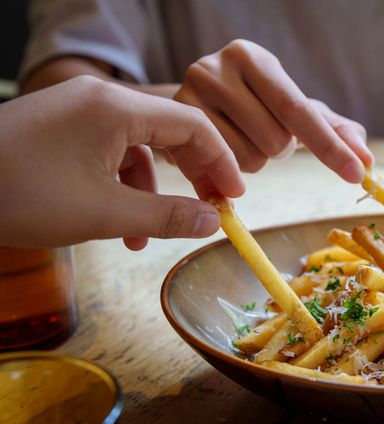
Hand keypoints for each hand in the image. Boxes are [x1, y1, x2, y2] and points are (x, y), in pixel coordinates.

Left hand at [0, 76, 244, 248]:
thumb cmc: (19, 194)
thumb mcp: (103, 213)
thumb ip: (167, 216)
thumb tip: (213, 223)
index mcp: (116, 109)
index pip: (192, 125)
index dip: (222, 162)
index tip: (235, 197)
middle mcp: (100, 101)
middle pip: (169, 133)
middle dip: (192, 177)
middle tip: (210, 212)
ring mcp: (78, 113)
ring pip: (138, 149)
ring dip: (152, 192)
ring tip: (149, 235)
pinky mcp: (61, 130)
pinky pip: (108, 154)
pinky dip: (121, 188)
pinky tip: (119, 224)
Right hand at [174, 39, 372, 181]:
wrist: (189, 109)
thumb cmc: (253, 107)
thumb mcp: (293, 112)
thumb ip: (334, 131)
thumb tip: (367, 161)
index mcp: (254, 58)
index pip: (299, 110)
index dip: (331, 147)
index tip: (357, 173)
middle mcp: (218, 68)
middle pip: (275, 141)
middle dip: (279, 150)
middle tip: (262, 135)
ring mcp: (190, 95)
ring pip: (248, 161)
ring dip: (255, 163)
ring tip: (239, 141)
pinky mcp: (173, 127)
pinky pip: (220, 171)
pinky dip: (230, 174)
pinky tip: (220, 154)